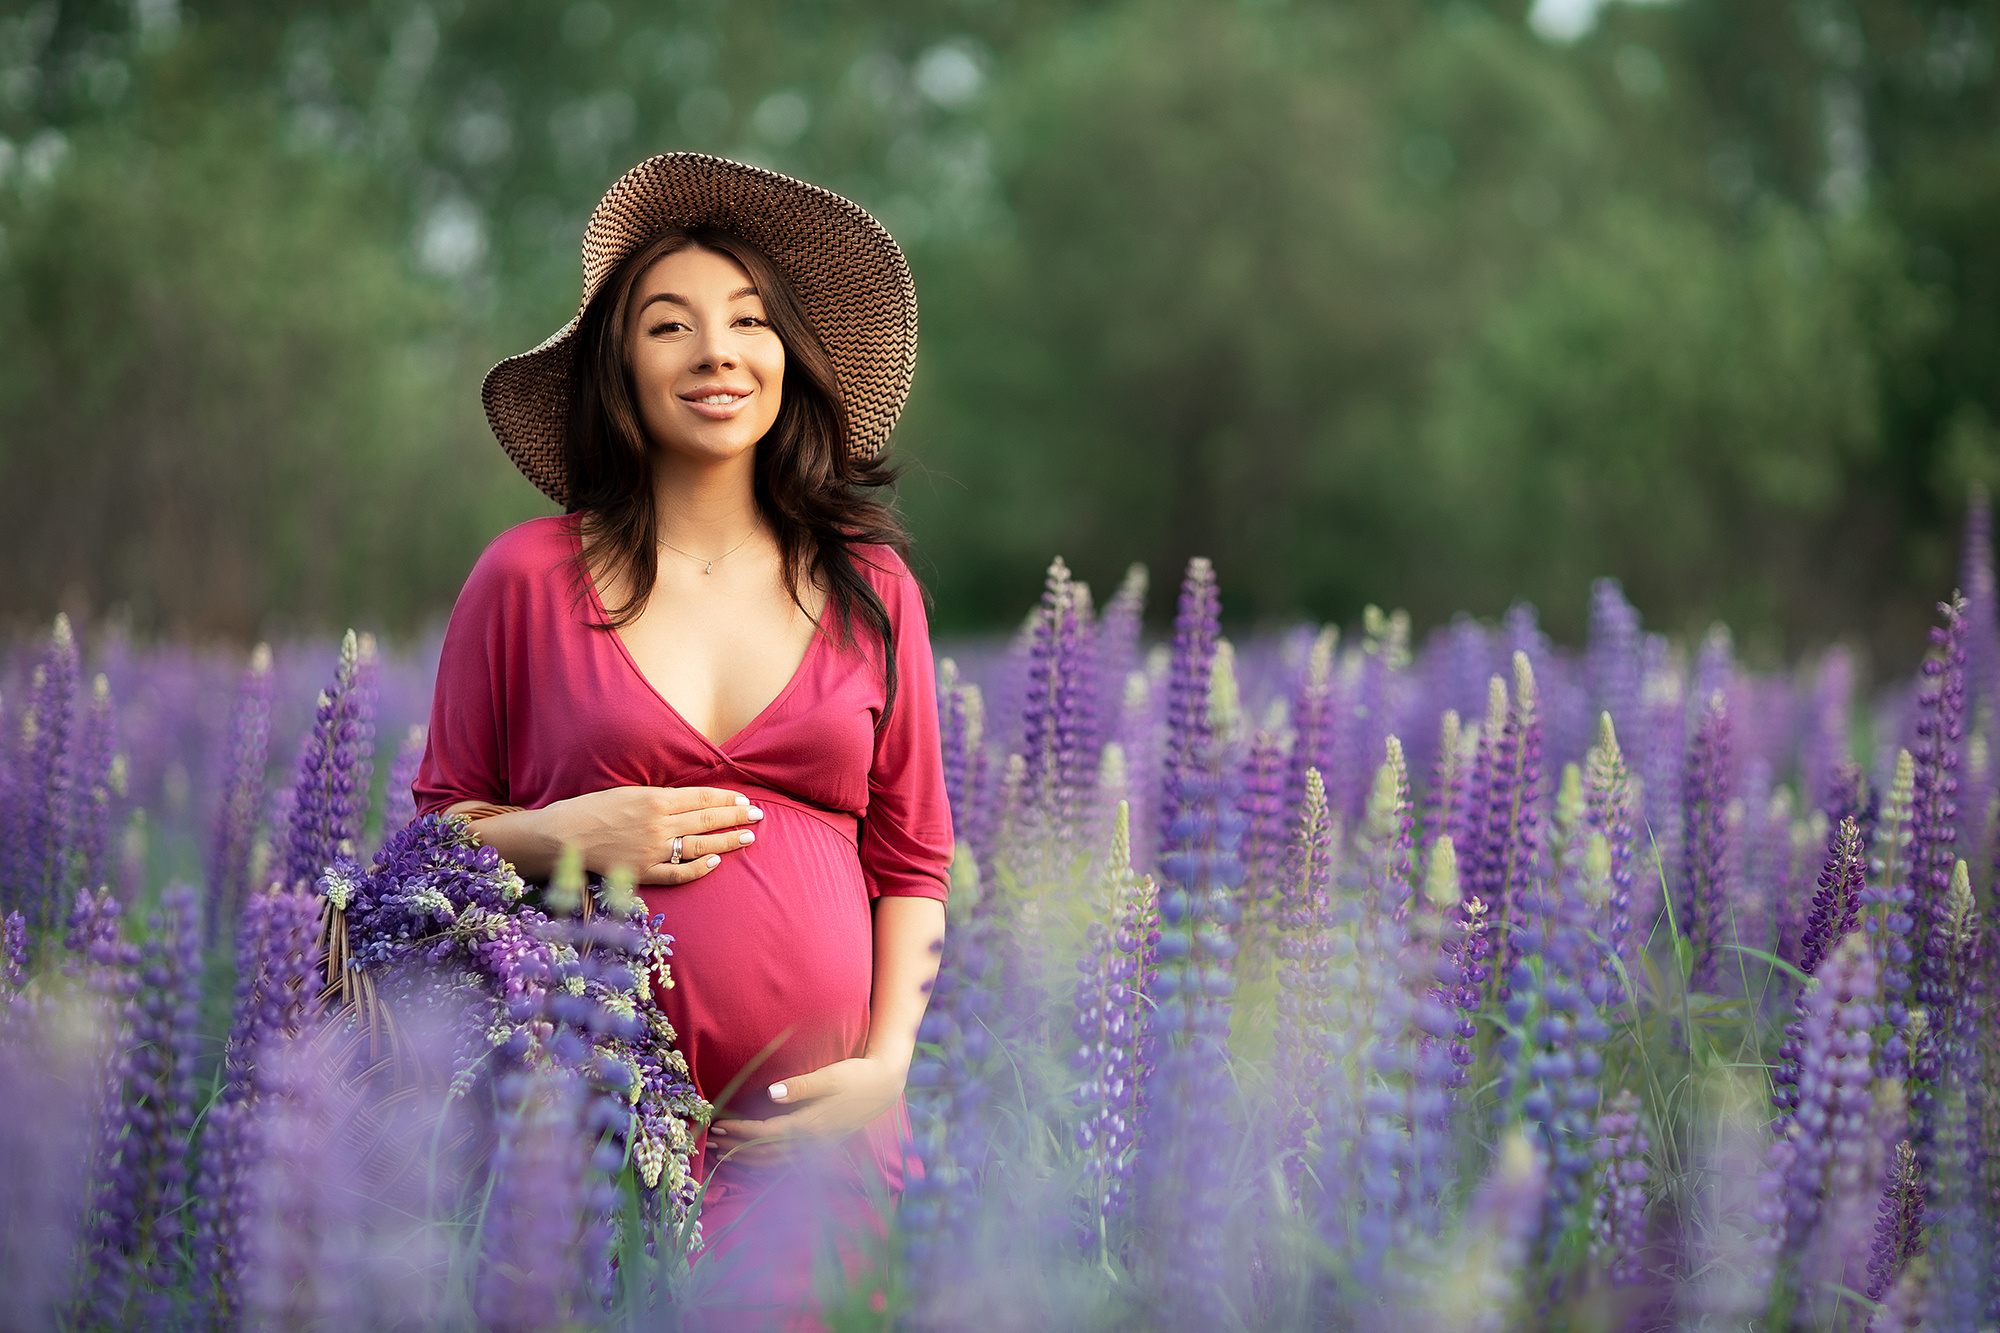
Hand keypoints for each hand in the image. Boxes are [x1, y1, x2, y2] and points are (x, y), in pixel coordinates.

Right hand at [455, 785, 763, 884]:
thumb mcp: (627, 793)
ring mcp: (654, 850)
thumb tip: (686, 802)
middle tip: (758, 816)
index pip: (702, 799)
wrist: (561, 837)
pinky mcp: (644, 873)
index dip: (726, 800)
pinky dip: (699, 869)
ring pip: (700, 846)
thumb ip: (658, 799)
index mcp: (655, 799)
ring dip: (727, 842)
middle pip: (707, 821)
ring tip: (748, 838)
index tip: (744, 800)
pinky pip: (679, 873)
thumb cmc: (589, 809)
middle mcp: (660, 824)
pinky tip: (715, 863)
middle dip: (736, 818)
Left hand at [708, 1057, 906, 1163]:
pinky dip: (764, 1162)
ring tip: (722, 1151)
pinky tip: (752, 1158)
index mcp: (810, 1125)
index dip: (740, 1132)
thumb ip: (801, 1086)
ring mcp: (816, 1148)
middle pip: (765, 1153)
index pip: (765, 1134)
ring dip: (746, 1158)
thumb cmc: (856, 1077)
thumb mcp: (831, 1076)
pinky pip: (785, 1161)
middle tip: (709, 1142)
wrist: (884, 1088)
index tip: (717, 1126)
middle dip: (735, 1149)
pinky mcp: (820, 1146)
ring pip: (774, 1161)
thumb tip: (770, 1093)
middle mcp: (811, 1142)